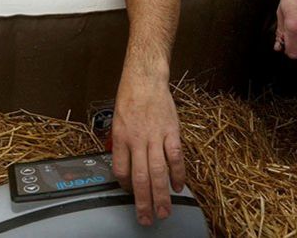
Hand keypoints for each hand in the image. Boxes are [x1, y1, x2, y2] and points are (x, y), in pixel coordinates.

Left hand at [111, 76, 185, 225]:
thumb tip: (126, 165)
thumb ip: (122, 143)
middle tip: (146, 219)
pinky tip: (179, 187)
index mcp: (121, 137)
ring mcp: (156, 136)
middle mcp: (137, 139)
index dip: (125, 186)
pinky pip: (176, 157)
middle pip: (140, 177)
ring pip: (159, 172)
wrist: (146, 79)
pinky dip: (178, 174)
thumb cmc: (130, 98)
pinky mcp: (172, 131)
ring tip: (164, 211)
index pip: (120, 170)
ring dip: (162, 195)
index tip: (130, 193)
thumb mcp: (117, 120)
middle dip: (143, 202)